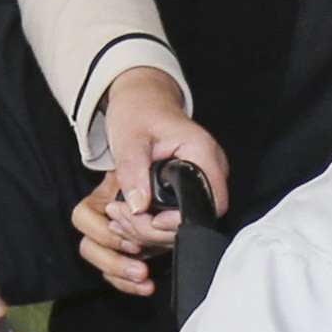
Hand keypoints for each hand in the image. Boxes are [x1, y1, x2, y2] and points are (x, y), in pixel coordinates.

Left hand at [77, 70, 232, 299]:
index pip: (211, 202)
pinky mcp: (189, 191)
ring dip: (150, 230)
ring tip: (120, 217)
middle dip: (157, 229)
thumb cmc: (138, 112)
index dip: (183, 220)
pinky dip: (151, 225)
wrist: (141, 101)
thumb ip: (132, 170)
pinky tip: (129, 218)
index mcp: (202, 152)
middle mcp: (210, 170)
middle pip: (197, 219)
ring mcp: (202, 182)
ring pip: (184, 224)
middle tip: (124, 219)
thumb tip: (138, 207)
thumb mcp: (129, 138)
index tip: (151, 220)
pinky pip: (176, 219)